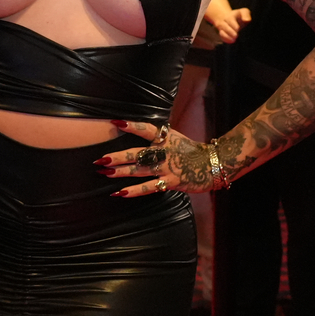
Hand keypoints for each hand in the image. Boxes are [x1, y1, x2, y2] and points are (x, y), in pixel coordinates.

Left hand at [96, 121, 226, 195]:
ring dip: (120, 172)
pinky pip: (149, 187)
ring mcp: (167, 167)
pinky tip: (120, 192)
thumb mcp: (175, 139)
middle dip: (117, 157)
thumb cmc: (192, 151)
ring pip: (140, 170)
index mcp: (166, 138)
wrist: (214, 164)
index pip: (146, 129)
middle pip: (137, 153)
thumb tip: (141, 135)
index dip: (131, 126)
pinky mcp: (171, 181)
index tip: (115, 123)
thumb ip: (159, 139)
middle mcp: (164, 152)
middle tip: (100, 159)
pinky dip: (134, 190)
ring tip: (104, 173)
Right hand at [205, 5, 251, 43]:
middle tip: (236, 36)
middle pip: (225, 27)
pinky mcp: (222, 34)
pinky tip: (232, 41)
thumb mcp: (244, 12)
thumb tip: (247, 20)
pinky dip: (226, 39)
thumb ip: (246, 14)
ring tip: (234, 40)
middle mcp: (224, 22)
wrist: (233, 20)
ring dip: (227, 37)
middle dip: (230, 31)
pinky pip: (222, 37)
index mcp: (230, 16)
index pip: (230, 20)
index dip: (233, 24)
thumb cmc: (241, 16)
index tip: (238, 29)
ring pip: (222, 32)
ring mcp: (222, 29)